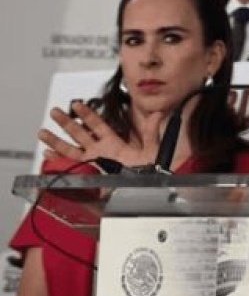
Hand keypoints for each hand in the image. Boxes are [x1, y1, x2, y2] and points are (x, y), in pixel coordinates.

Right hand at [39, 101, 161, 166]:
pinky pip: (71, 167)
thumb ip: (152, 132)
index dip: (87, 114)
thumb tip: (158, 114)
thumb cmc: (150, 172)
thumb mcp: (152, 150)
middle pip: (79, 134)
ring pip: (71, 150)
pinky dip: (59, 161)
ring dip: (56, 141)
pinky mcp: (89, 176)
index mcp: (113, 143)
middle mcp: (100, 152)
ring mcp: (93, 163)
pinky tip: (49, 155)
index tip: (77, 104)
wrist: (146, 190)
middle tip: (55, 112)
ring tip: (43, 132)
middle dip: (66, 123)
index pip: (97, 125)